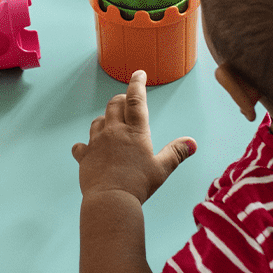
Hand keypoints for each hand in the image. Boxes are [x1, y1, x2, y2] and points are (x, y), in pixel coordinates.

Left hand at [72, 71, 194, 202]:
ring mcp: (97, 142)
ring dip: (105, 119)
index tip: (138, 73)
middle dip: (121, 99)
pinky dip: (84, 146)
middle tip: (126, 101)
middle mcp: (114, 132)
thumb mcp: (162, 168)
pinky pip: (81, 146)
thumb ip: (176, 152)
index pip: (135, 99)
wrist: (110, 199)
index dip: (137, 84)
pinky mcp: (84, 156)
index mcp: (135, 132)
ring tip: (110, 124)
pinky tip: (86, 149)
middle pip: (114, 104)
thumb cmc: (138, 184)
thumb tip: (191, 142)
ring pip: (98, 121)